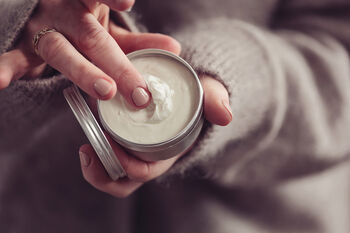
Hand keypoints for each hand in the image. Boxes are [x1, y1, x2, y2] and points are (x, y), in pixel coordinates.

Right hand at [0, 0, 179, 107]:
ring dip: (83, 71)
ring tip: (104, 91)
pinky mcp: (21, 49)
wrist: (44, 21)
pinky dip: (5, 68)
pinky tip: (0, 81)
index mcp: (86, 4)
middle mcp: (63, 13)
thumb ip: (138, 43)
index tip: (128, 2)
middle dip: (117, 64)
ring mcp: (41, 30)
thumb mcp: (109, 32)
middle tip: (138, 91)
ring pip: (61, 51)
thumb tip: (174, 49)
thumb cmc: (81, 26)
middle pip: (92, 38)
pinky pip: (13, 59)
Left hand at [78, 74, 231, 197]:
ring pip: (111, 172)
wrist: (185, 84)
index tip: (112, 142)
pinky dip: (94, 153)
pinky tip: (85, 138)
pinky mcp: (121, 136)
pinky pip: (104, 155)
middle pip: (124, 179)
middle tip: (88, 149)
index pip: (146, 170)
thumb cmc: (195, 93)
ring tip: (83, 149)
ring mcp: (134, 148)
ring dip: (95, 167)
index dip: (128, 165)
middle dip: (105, 171)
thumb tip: (226, 115)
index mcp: (168, 152)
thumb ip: (215, 100)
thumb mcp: (207, 92)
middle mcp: (149, 155)